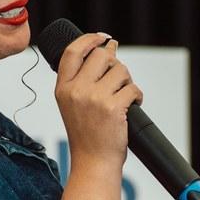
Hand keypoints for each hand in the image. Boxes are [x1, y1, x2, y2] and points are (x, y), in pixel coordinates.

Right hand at [53, 33, 142, 167]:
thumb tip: (108, 48)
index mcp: (62, 88)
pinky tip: (133, 106)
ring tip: (124, 96)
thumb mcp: (73, 104)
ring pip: (120, 71)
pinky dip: (137, 96)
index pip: (73, 52)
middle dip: (115, 63)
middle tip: (118, 77)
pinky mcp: (112, 107)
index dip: (89, 39)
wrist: (93, 162)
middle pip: (101, 56)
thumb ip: (83, 79)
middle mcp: (75, 91)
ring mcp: (93, 98)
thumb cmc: (87, 135)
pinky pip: (132, 88)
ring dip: (127, 81)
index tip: (102, 37)